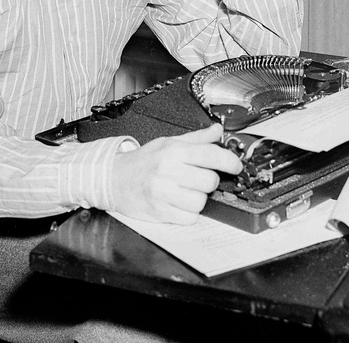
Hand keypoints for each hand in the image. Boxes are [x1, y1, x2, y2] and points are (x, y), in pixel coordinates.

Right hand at [110, 124, 242, 223]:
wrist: (113, 178)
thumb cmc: (143, 162)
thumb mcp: (167, 143)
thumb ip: (196, 139)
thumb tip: (217, 130)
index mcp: (173, 151)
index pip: (211, 154)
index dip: (230, 161)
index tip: (236, 166)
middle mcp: (168, 170)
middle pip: (210, 181)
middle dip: (208, 181)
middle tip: (198, 178)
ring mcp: (162, 192)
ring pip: (201, 201)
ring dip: (198, 199)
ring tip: (185, 191)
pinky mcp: (159, 212)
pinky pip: (189, 218)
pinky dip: (188, 213)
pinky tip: (178, 203)